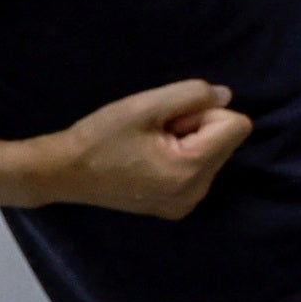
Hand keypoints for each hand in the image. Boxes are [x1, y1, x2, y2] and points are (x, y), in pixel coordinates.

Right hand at [9, 78, 246, 218]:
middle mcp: (196, 194)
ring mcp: (187, 204)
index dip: (204, 113)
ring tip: (148, 147)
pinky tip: (149, 160)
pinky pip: (201, 168)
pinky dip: (183, 157)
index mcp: (190, 171)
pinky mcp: (178, 206)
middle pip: (227, 140)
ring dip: (189, 142)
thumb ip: (192, 95)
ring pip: (215, 153)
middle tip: (154, 133)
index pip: (237, 125)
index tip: (168, 121)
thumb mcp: (145, 105)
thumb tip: (226, 96)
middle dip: (196, 128)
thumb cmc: (99, 137)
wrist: (63, 173)